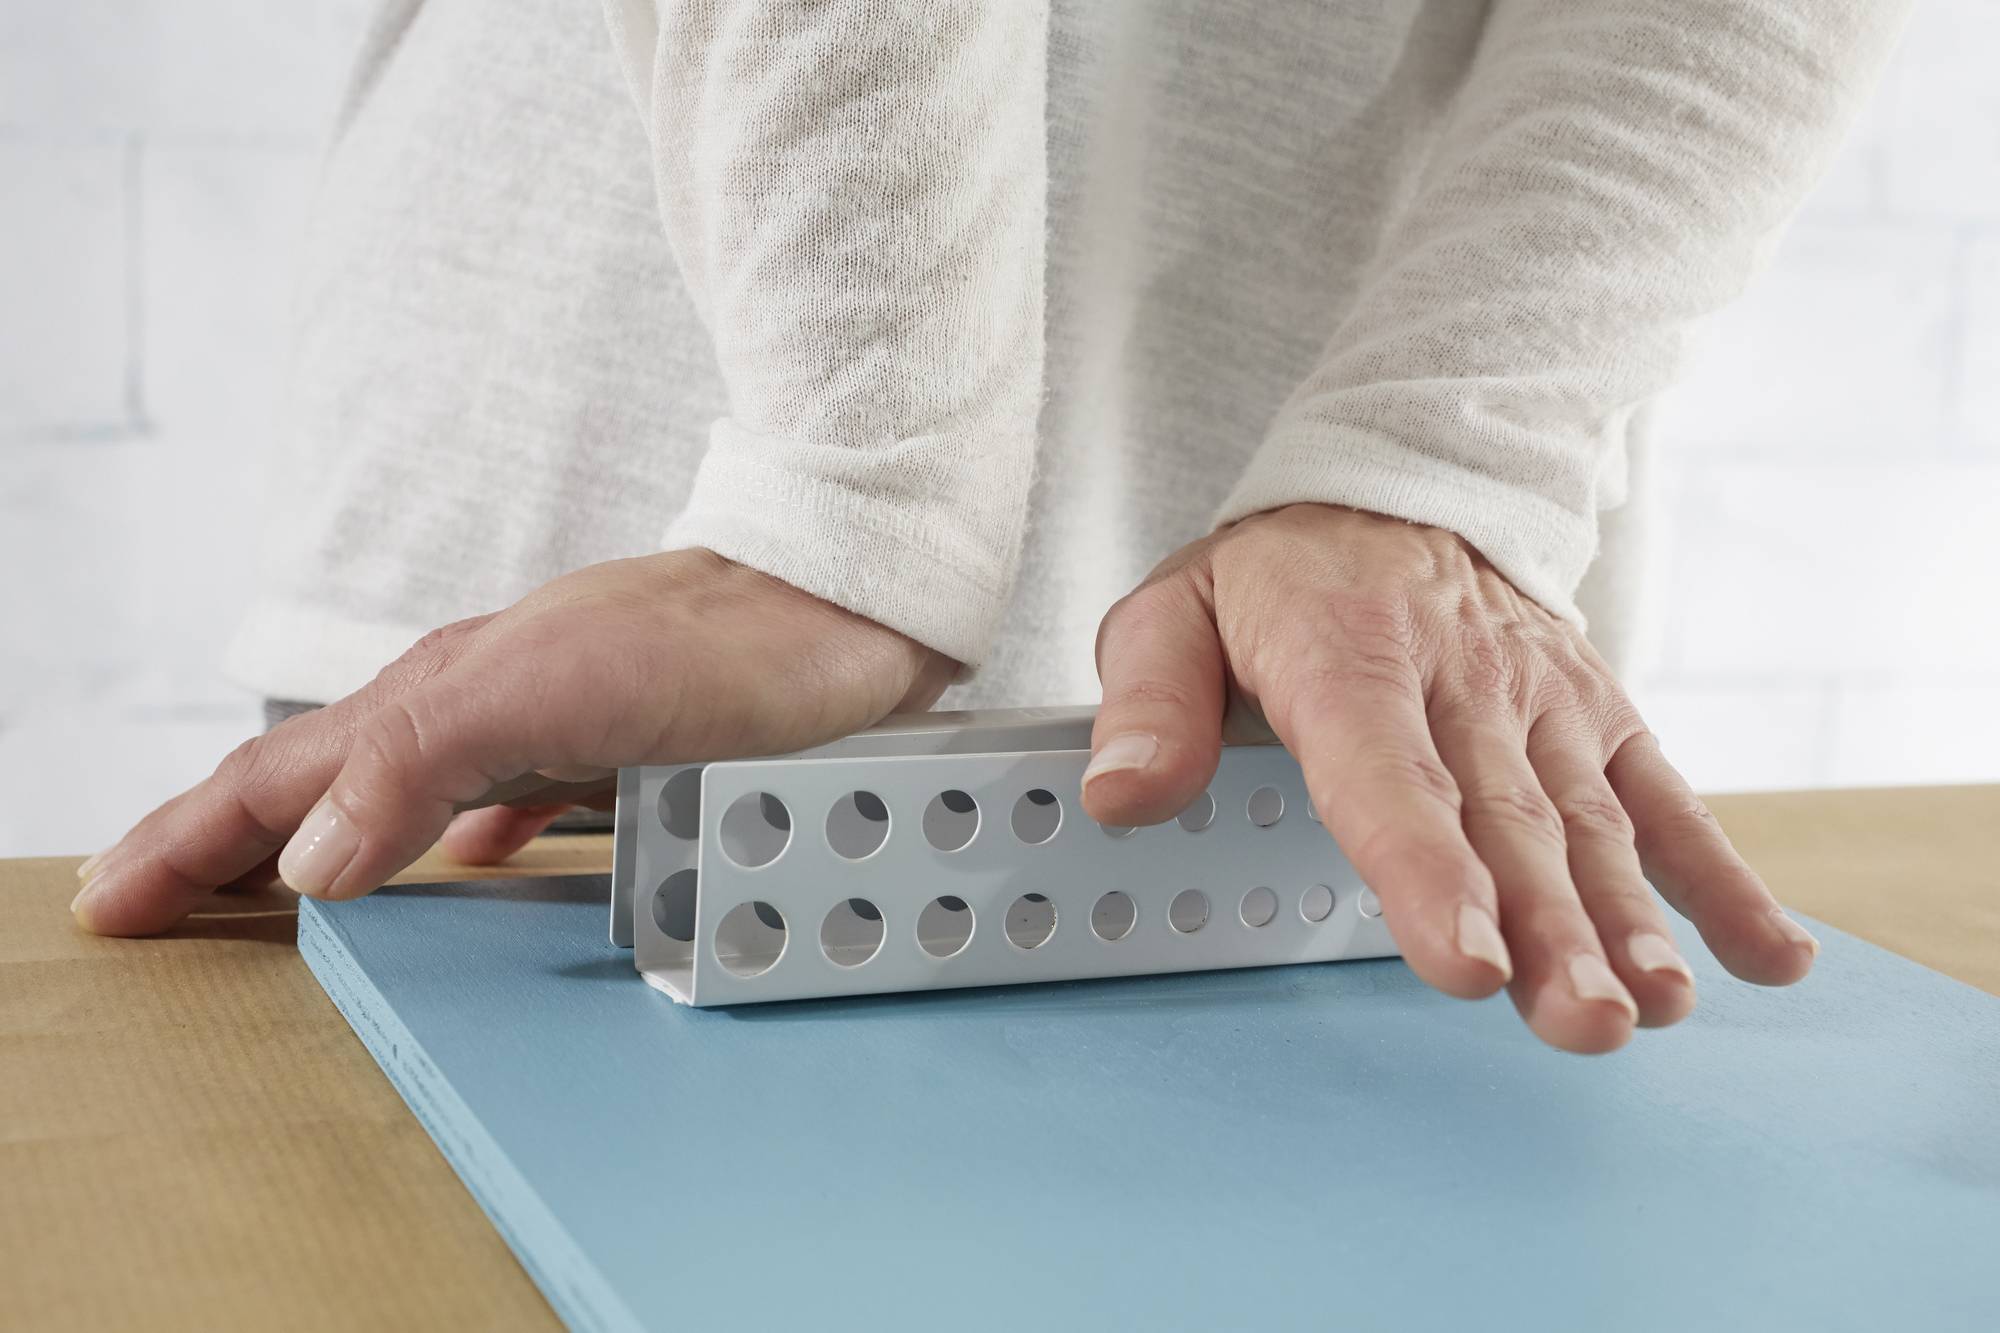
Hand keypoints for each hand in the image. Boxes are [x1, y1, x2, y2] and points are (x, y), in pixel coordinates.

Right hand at [73, 550, 954, 934]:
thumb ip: (422, 762)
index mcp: (439, 694)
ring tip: (273, 885)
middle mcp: (477, 701)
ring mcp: (544, 716)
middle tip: (147, 899)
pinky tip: (475, 862)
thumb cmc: (709, 641)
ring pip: (403, 786)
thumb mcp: (547, 693)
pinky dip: (461, 834)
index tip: (109, 904)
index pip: (280, 778)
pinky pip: (508, 791)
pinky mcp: (618, 735)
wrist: (839, 601)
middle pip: (321, 779)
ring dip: (325, 838)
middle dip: (223, 839)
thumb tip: (310, 858)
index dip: (189, 843)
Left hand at [1080, 503, 1817, 1053]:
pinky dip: (1718, 876)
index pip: (1389, 775)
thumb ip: (1150, 702)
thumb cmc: (1278, 576)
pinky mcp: (1598, 712)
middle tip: (1582, 1020)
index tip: (1463, 960)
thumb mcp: (1178, 611)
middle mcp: (1461, 681)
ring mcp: (1542, 700)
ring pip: (1590, 819)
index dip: (1427, 870)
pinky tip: (1765, 957)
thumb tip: (1122, 797)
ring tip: (1656, 1006)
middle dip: (1550, 928)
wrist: (1400, 479)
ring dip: (1631, 919)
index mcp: (1348, 657)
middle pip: (1507, 820)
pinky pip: (1665, 794)